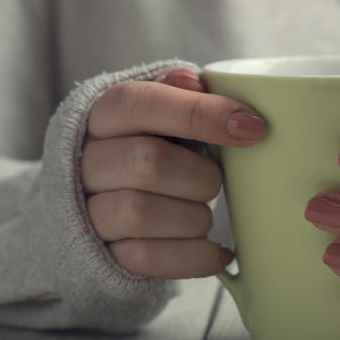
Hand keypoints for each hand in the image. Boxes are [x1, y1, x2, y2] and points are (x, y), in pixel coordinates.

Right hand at [83, 68, 264, 277]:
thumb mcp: (159, 115)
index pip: (141, 103)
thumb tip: (196, 81)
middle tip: (217, 182)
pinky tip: (216, 250)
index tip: (253, 127)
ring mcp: (88, 210)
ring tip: (204, 213)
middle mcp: (86, 161)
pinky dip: (194, 256)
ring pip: (143, 213)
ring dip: (193, 217)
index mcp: (104, 115)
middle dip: (200, 176)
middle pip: (148, 162)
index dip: (200, 114)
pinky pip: (147, 258)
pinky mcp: (101, 255)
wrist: (97, 206)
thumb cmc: (146, 148)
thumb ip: (178, 95)